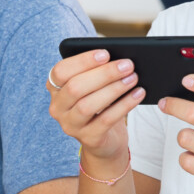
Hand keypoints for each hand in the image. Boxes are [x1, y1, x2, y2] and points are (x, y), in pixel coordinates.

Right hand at [48, 49, 141, 168]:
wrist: (105, 139)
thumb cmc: (100, 105)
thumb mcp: (94, 87)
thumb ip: (98, 72)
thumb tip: (118, 59)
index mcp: (55, 89)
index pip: (60, 72)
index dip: (82, 61)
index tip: (105, 53)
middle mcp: (58, 108)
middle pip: (75, 87)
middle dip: (104, 74)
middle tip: (127, 65)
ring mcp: (71, 125)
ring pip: (88, 105)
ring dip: (114, 89)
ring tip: (133, 78)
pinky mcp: (88, 138)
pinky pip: (106, 120)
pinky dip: (124, 105)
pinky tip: (138, 94)